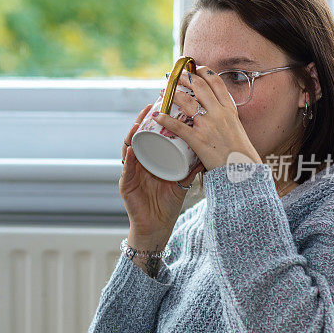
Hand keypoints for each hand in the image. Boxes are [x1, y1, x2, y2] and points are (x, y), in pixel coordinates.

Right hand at [121, 104, 205, 233]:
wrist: (157, 227)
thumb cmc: (167, 204)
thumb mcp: (182, 182)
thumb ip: (192, 168)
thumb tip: (208, 152)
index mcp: (150, 161)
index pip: (150, 136)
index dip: (153, 121)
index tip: (162, 105)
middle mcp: (138, 164)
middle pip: (137, 138)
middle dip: (141, 121)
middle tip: (149, 107)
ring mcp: (130, 173)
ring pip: (128, 149)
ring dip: (132, 135)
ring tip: (139, 123)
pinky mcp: (125, 185)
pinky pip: (126, 169)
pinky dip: (129, 159)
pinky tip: (132, 150)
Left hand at [150, 66, 261, 170]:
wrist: (242, 170)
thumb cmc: (240, 153)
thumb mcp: (237, 128)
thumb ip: (226, 118)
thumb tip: (215, 111)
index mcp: (229, 110)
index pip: (216, 83)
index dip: (204, 71)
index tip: (195, 67)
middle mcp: (219, 113)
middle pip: (199, 86)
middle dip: (184, 77)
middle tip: (175, 76)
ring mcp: (208, 126)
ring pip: (187, 102)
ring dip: (173, 93)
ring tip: (163, 91)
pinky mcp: (199, 140)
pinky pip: (178, 127)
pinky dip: (165, 119)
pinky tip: (157, 115)